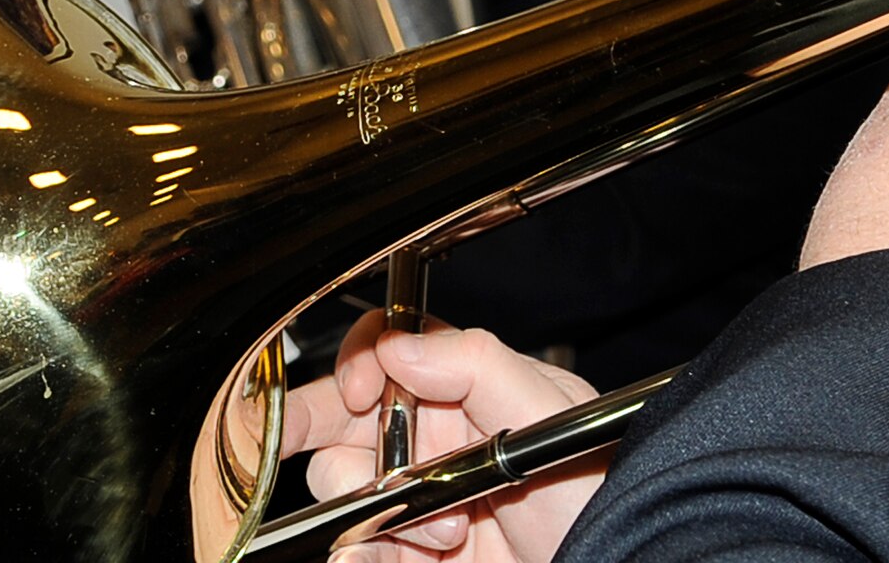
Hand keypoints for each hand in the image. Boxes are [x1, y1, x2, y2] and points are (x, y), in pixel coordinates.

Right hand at [283, 310, 602, 562]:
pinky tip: (403, 558)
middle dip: (312, 423)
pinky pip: (352, 549)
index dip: (361, 361)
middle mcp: (433, 442)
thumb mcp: (551, 418)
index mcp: (466, 391)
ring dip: (374, 510)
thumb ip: (478, 365)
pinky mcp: (407, 553)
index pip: (390, 351)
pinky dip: (361, 556)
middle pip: (343, 417)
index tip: (359, 389)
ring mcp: (416, 501)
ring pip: (341, 487)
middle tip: (290, 431)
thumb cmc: (598, 496)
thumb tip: (401, 345)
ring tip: (444, 531)